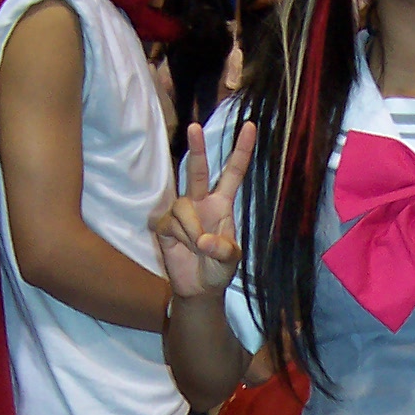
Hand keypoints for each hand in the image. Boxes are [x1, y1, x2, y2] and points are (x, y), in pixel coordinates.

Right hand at [152, 119, 255, 297]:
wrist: (199, 289)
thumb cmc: (219, 269)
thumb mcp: (231, 261)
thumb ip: (223, 250)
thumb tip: (204, 240)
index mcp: (222, 204)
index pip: (233, 173)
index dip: (240, 150)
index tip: (249, 126)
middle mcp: (201, 202)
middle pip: (198, 171)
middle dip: (197, 149)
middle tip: (194, 127)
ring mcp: (182, 213)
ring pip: (183, 206)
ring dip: (192, 229)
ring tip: (198, 247)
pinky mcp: (164, 226)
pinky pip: (171, 223)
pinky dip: (181, 237)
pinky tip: (184, 249)